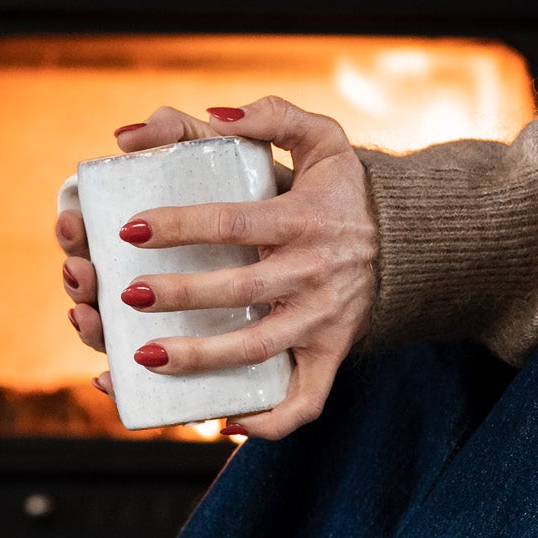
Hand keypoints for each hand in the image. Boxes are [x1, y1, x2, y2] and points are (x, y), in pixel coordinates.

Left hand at [55, 97, 377, 438]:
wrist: (409, 240)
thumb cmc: (345, 190)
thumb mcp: (323, 138)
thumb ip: (270, 116)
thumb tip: (212, 115)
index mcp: (305, 220)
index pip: (234, 222)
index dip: (180, 225)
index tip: (131, 228)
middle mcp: (315, 275)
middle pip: (239, 291)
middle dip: (180, 295)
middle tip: (128, 294)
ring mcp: (323, 322)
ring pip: (258, 351)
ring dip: (200, 359)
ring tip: (144, 356)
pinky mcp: (332, 356)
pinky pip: (305, 401)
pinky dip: (268, 421)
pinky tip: (221, 422)